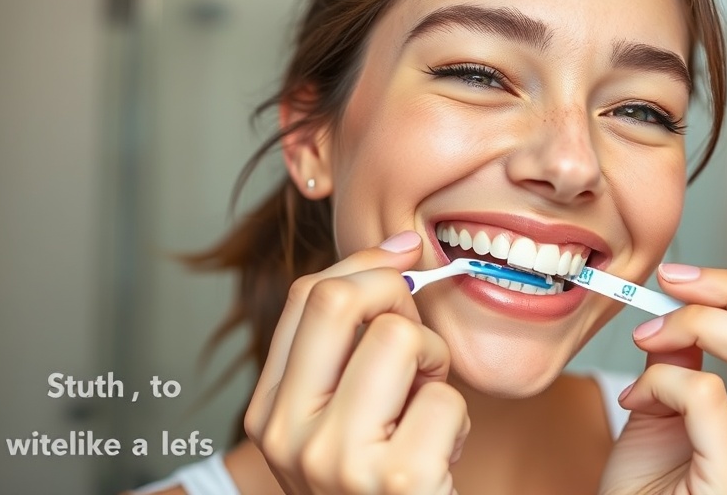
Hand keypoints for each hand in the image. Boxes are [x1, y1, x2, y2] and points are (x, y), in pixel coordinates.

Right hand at [245, 231, 469, 494]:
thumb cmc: (377, 488)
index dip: (364, 262)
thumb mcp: (340, 420)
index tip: (406, 255)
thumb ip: (349, 350)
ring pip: (400, 339)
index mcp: (269, 412)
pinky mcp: (395, 479)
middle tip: (417, 344)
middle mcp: (288, 434)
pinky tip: (440, 458)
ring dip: (434, 365)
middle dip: (398, 299)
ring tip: (427, 408)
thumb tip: (402, 254)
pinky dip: (457, 421)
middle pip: (340, 299)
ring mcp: (336, 459)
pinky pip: (444, 397)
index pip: (306, 296)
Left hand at [600, 264, 726, 494]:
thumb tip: (680, 306)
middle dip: (723, 294)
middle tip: (666, 292)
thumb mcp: (664, 402)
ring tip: (646, 343)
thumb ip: (681, 356)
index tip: (679, 277)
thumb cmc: (645, 484)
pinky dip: (661, 380)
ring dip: (692, 327)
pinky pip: (707, 396)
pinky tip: (634, 401)